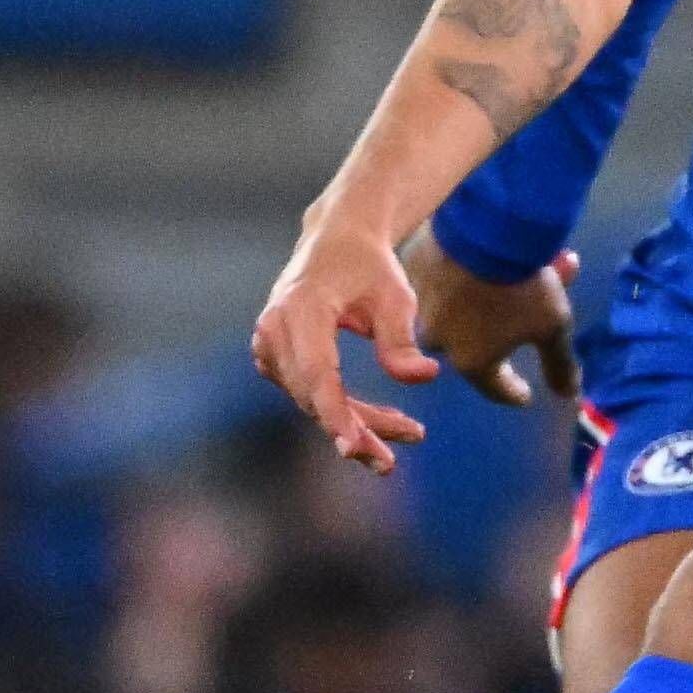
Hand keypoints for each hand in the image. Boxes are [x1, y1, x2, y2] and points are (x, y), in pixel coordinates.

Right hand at [251, 206, 440, 470]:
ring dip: (357, 424)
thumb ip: (403, 338)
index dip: (334, 412)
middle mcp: (274, 329)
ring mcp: (269, 346)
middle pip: (314, 394)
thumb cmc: (368, 266)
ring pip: (312, 401)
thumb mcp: (395, 295)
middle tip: (400, 450)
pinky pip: (309, 394)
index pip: (316, 370)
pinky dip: (343, 411)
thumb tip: (423, 376)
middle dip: (357, 428)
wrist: (335, 242)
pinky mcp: (275, 360)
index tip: (353, 447)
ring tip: (409, 432)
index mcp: (301, 307)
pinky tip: (381, 422)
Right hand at [410, 247, 580, 408]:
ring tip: (534, 271)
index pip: (495, 388)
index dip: (513, 392)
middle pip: (478, 344)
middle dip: (509, 332)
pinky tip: (491, 258)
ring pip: (464, 308)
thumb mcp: (553, 327)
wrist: (484, 228)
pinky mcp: (417, 271)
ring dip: (498, 295)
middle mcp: (440, 338)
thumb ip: (559, 364)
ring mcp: (424, 304)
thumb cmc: (521, 287)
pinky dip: (473, 272)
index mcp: (471, 361)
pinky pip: (450, 278)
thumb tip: (568, 396)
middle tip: (531, 317)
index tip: (526, 394)